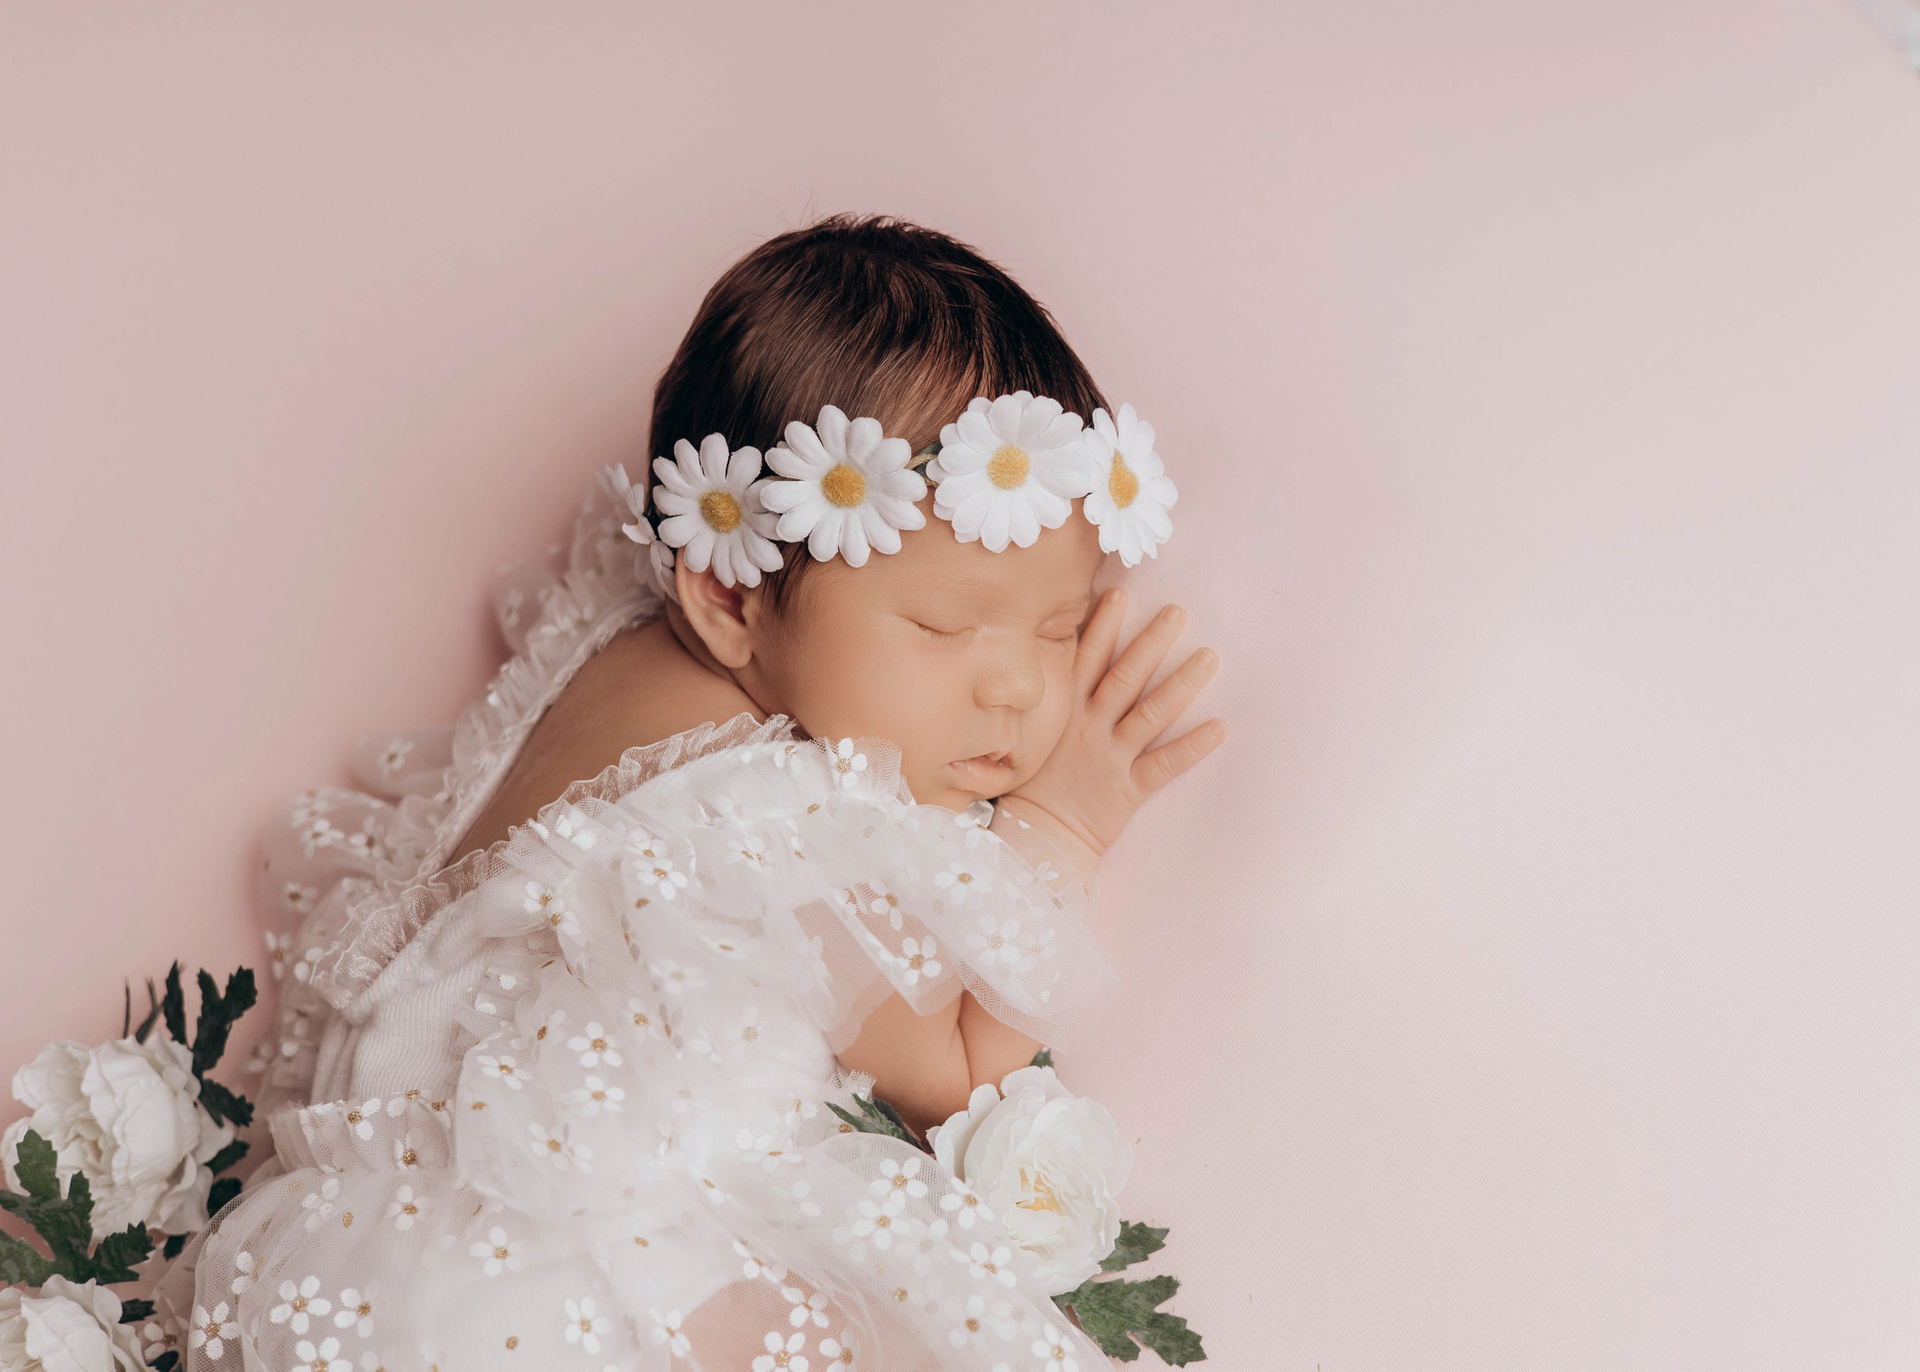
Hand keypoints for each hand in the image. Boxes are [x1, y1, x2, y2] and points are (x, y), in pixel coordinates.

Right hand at [997, 591, 1225, 873]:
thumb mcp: (1036, 733)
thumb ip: (1054, 700)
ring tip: (1210, 657)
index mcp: (1066, 712)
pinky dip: (1193, 746)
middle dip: (1151, 642)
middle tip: (1178, 612)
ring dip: (1182, 684)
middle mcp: (1090, 727)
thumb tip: (1060, 659)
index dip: (1102, 626)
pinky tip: (1221, 727)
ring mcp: (1110, 757)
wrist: (1037, 836)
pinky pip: (1165, 764)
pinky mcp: (1128, 788)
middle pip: (1125, 677)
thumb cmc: (1037, 783)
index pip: (1085, 660)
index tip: (1119, 594)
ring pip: (1151, 714)